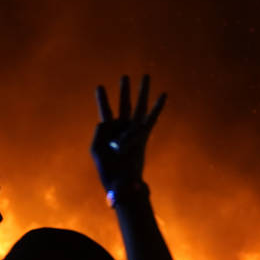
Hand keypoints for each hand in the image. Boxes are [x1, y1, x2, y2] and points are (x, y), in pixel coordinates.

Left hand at [91, 74, 165, 191]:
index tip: (100, 87)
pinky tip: (163, 95)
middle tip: (124, 77)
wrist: (123, 184)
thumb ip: (101, 130)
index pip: (105, 114)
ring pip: (139, 107)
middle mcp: (122, 131)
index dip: (103, 100)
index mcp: (108, 135)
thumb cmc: (109, 170)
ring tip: (145, 76)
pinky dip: (157, 107)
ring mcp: (134, 133)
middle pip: (124, 105)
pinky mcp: (144, 136)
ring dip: (142, 92)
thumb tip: (112, 121)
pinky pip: (151, 119)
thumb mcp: (96, 149)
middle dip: (124, 91)